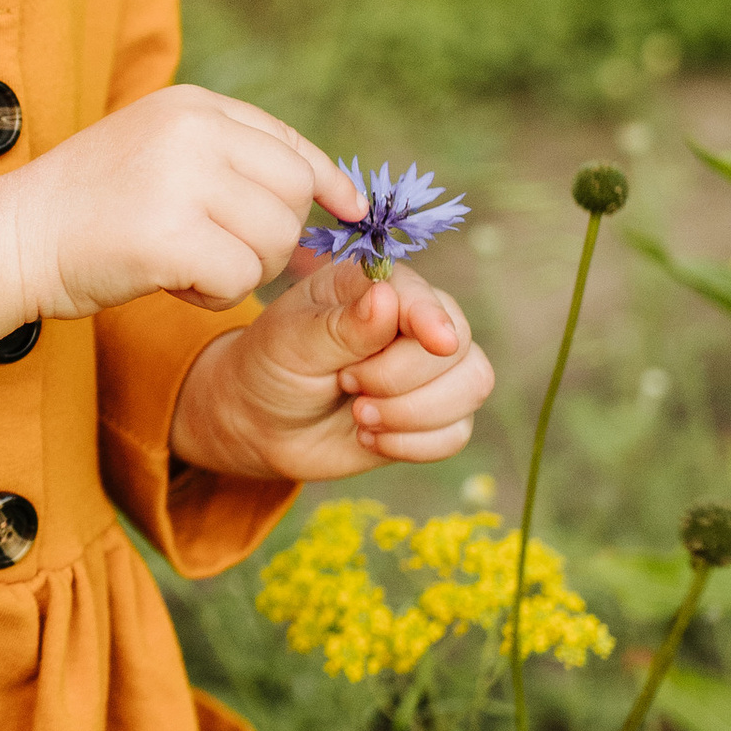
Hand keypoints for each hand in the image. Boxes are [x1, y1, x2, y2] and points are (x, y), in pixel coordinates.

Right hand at [8, 87, 363, 321]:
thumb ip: (226, 159)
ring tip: (186, 266)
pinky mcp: (168, 236)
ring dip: (243, 271)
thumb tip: (325, 196)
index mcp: (192, 105)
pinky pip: (240, 279)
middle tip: (225, 255)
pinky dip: (215, 295)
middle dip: (275, 238)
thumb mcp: (158, 151)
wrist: (11, 237)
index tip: (349, 212)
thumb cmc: (86, 207)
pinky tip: (172, 283)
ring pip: (273, 241)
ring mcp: (180, 180)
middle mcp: (192, 131)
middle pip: (293, 195)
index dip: (327, 182)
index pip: (289, 142)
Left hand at [170, 250, 493, 478]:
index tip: (437, 342)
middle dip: (399, 378)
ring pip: (471, 386)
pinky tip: (370, 437)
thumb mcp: (292, 341)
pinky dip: (414, 444)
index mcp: (378, 287)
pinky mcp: (434, 416)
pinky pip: (457, 433)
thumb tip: (387, 298)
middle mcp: (415, 322)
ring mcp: (431, 370)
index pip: (426, 298)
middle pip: (458, 347)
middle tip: (345, 383)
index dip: (433, 320)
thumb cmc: (271, 366)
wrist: (259, 423)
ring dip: (412, 413)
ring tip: (359, 414)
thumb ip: (342, 324)